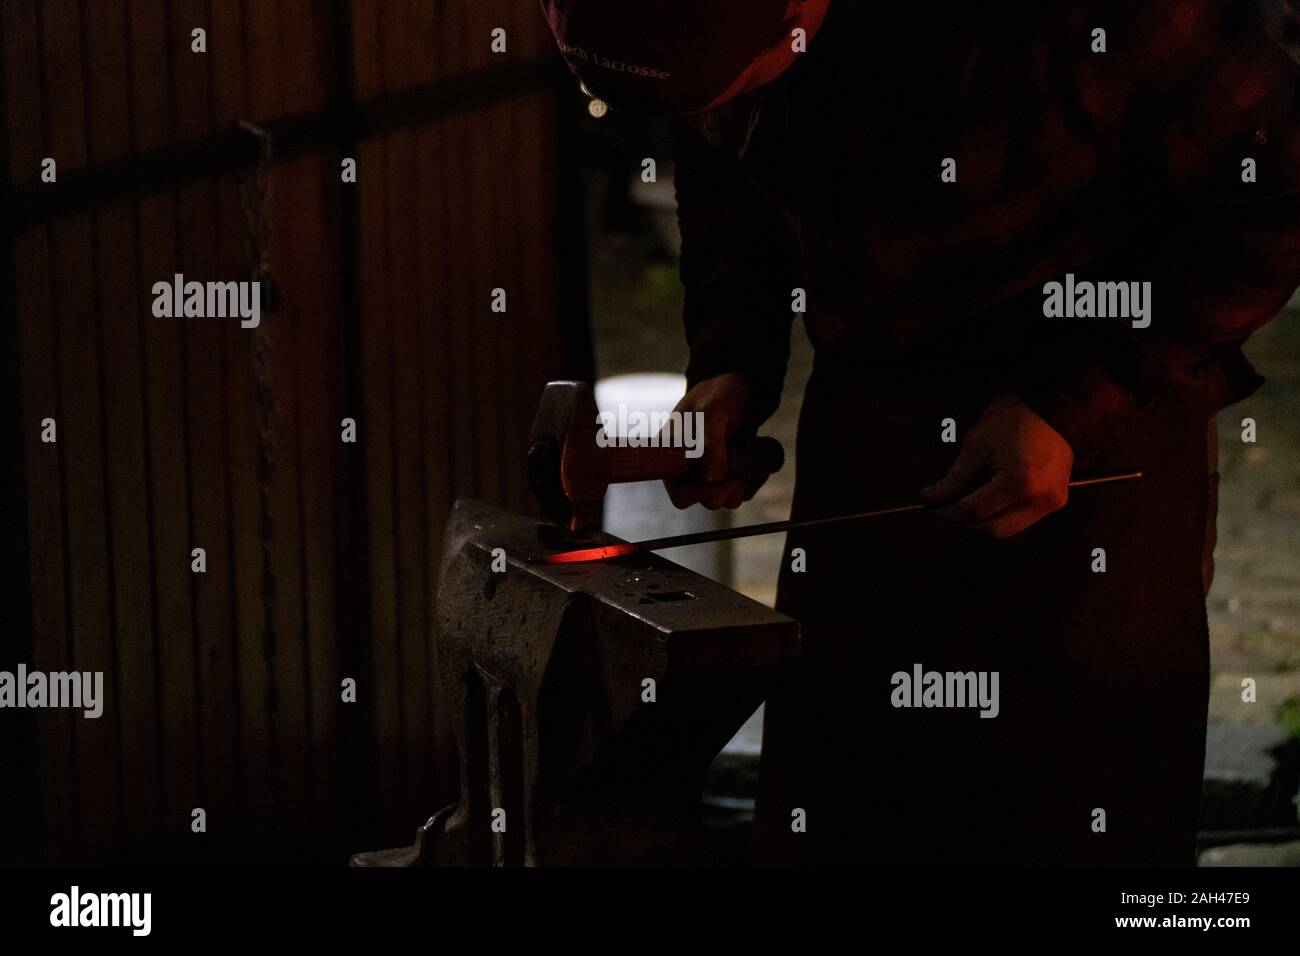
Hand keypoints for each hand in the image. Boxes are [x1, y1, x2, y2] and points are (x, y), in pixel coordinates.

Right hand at [664, 373, 762, 509]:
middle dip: (733, 474)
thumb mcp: (712, 411)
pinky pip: (750, 491)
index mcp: (673, 461)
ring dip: (749, 470)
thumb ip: (709, 442)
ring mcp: (713, 480)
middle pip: (713, 502)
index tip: (720, 466)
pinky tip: (753, 447)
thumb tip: (711, 479)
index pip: (681, 497)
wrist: (741, 389)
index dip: (703, 489)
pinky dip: (759, 471)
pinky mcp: (734, 480)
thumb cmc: (718, 395)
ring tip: (745, 442)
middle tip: (737, 444)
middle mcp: (691, 475)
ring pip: (735, 499)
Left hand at [919, 393, 1073, 538]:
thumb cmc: (1013, 418)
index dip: (948, 511)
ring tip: (963, 502)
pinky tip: (986, 498)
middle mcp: (1040, 499)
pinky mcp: (1056, 500)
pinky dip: (1001, 514)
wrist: (1052, 405)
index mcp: (1020, 483)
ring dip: (983, 521)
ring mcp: (1052, 502)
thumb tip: (931, 497)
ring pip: (1009, 528)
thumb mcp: (977, 445)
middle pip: (994, 528)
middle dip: (965, 521)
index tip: (929, 505)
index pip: (975, 511)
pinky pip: (1022, 518)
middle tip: (944, 507)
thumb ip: (954, 477)